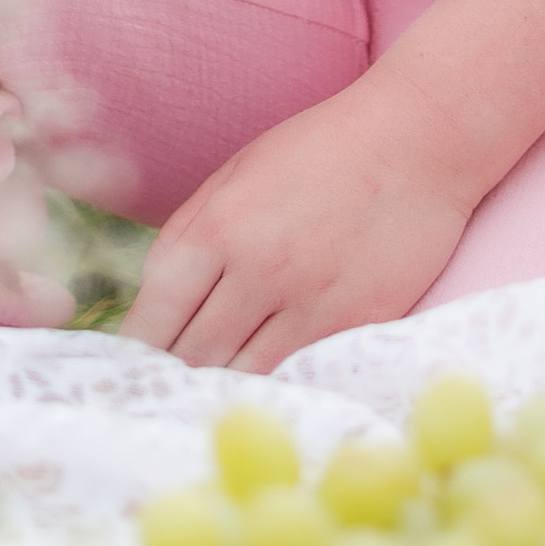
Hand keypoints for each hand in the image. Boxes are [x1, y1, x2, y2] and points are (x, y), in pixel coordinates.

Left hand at [121, 74, 480, 369]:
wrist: (418, 140)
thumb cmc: (321, 150)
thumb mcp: (239, 172)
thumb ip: (190, 234)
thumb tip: (154, 303)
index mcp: (219, 227)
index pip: (154, 317)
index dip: (134, 354)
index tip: (126, 373)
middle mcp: (258, 270)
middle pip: (192, 357)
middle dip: (172, 381)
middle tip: (161, 399)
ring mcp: (310, 303)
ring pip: (242, 378)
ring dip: (220, 392)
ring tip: (205, 405)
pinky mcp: (355, 325)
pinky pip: (299, 377)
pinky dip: (274, 389)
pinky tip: (262, 396)